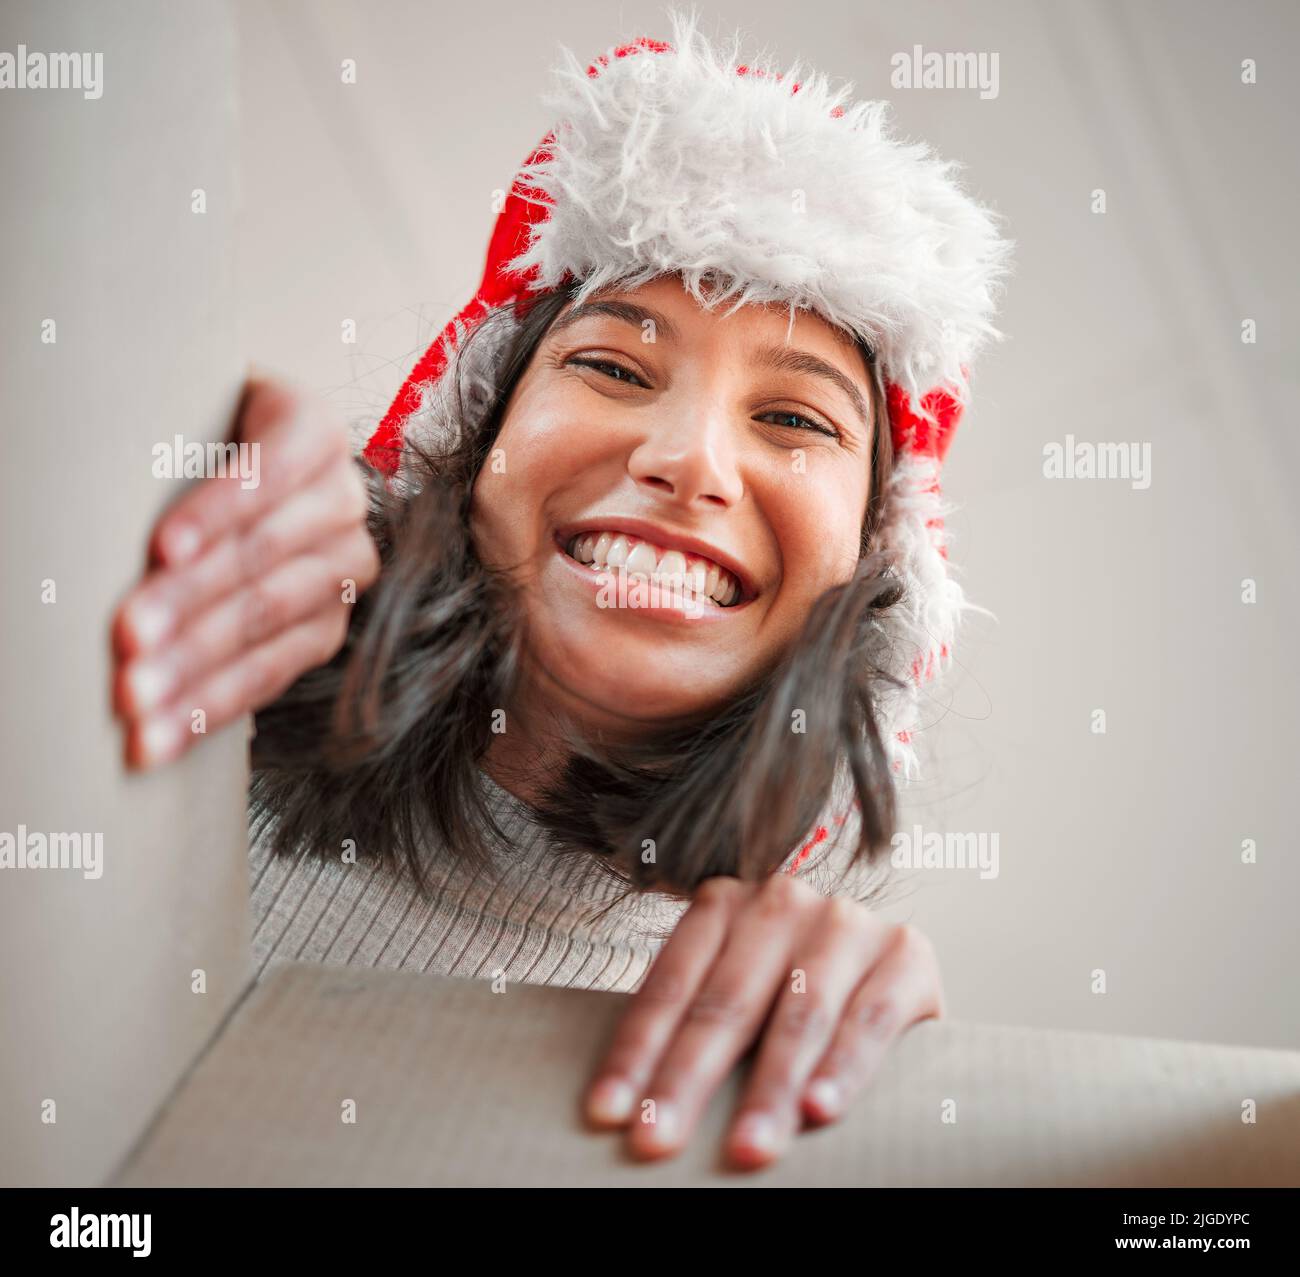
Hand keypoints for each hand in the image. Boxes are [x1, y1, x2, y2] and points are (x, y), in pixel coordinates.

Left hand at [111, 377, 380, 768]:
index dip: (220, 509)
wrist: (247, 479)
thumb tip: (75, 486)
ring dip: (197, 667)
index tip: (162, 548)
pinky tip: (165, 734)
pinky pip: (273, 672)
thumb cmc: (196, 439)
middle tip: (127, 640)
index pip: (274, 467)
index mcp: (314, 430)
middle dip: (192, 601)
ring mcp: (344, 568)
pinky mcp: (326, 628)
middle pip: (265, 554)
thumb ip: (159, 438)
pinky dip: (212, 707)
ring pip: (269, 620)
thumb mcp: (187, 417)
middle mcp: (343, 500)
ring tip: (136, 702)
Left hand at [583, 874, 943, 1169]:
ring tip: (745, 1148)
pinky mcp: (906, 953)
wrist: (890, 972)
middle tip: (657, 1139)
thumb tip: (627, 1106)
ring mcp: (846, 922)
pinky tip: (818, 1109)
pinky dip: (843, 1068)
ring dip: (768, 1088)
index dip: (636, 1051)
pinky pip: (869, 1019)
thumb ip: (695, 1024)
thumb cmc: (788, 995)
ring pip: (798, 1014)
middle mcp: (783, 901)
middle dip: (687, 1078)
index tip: (607, 1113)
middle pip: (726, 1001)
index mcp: (724, 902)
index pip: (671, 984)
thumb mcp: (736, 993)